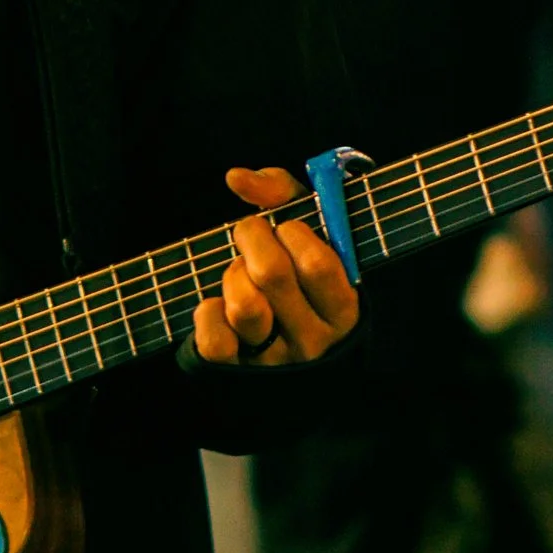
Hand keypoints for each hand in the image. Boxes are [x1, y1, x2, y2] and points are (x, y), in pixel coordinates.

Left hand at [191, 170, 358, 369]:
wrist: (292, 366)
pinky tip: (220, 305)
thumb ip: (283, 195)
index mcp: (344, 309)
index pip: (318, 263)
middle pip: (272, 273)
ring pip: (244, 305)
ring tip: (240, 273)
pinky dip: (208, 311)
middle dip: (252, 238)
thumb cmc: (301, 277)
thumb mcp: (311, 233)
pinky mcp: (239, 374)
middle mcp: (315, 341)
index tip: (286, 228)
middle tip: (252, 236)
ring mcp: (277, 362)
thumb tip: (236, 178)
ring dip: (233, 275)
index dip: (293, 232)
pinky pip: (214, 338)